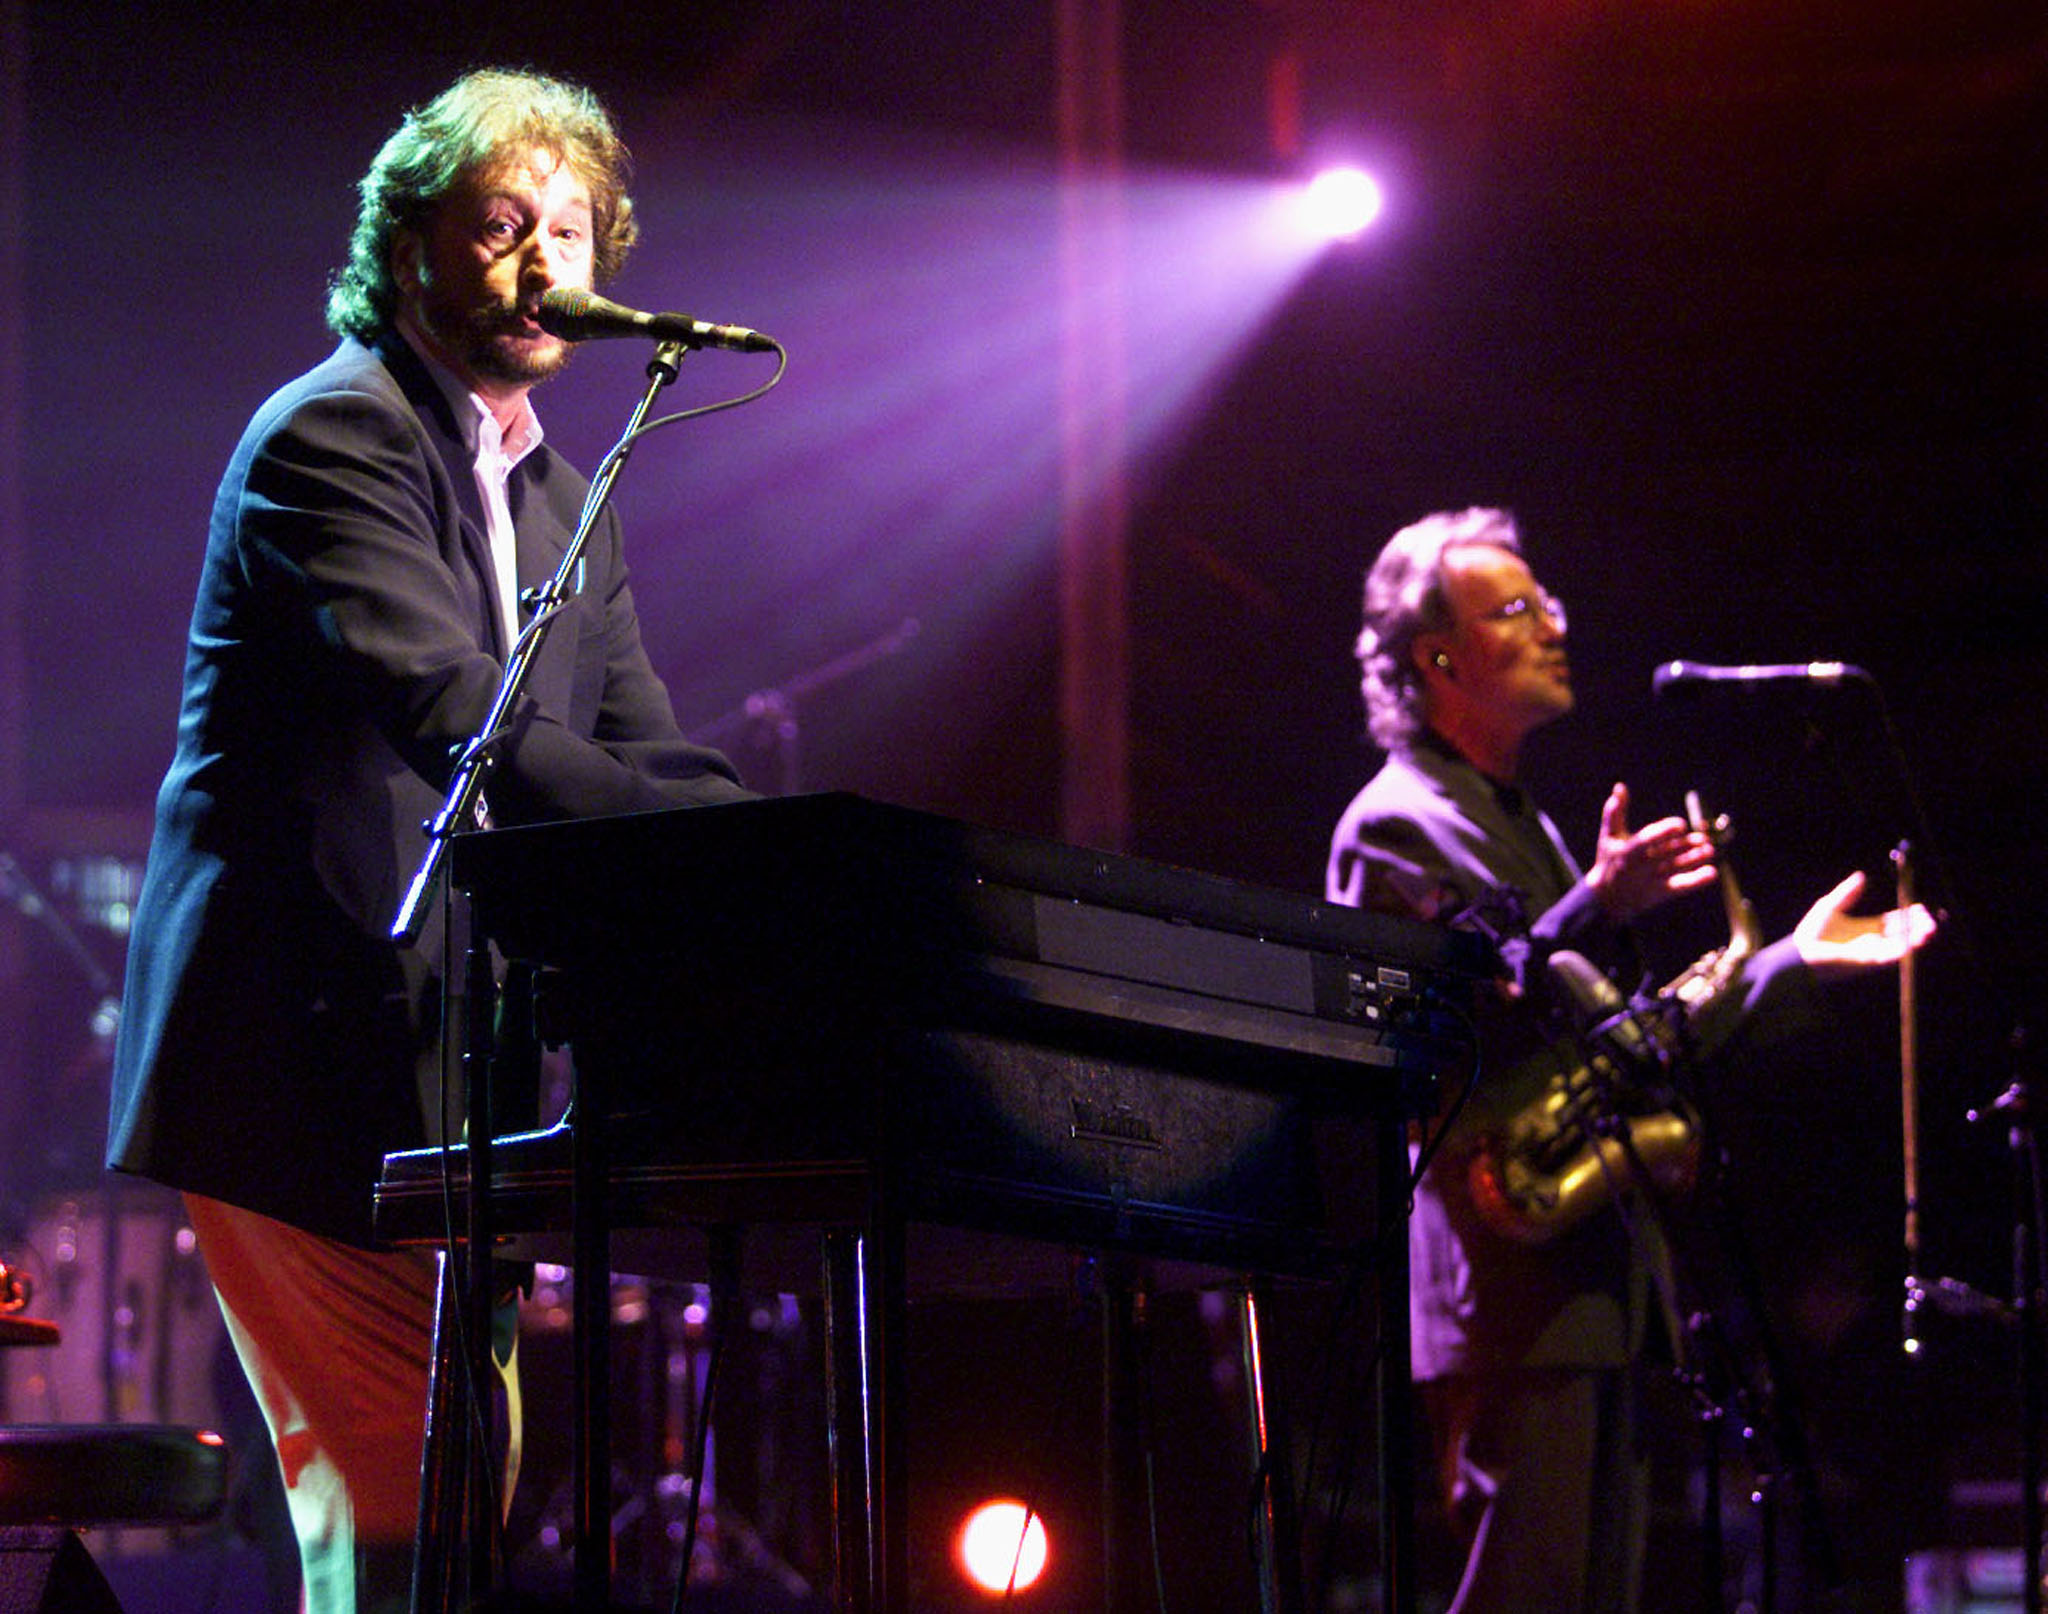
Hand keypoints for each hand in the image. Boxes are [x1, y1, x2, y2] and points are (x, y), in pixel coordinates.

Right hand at [1586, 782, 1719, 922]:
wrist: (1606, 900)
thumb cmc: (1608, 861)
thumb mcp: (1608, 837)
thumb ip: (1614, 813)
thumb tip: (1620, 786)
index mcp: (1625, 853)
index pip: (1645, 842)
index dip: (1662, 833)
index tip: (1680, 824)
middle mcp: (1638, 869)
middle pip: (1664, 856)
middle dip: (1684, 846)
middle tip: (1703, 838)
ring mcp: (1650, 882)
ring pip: (1674, 869)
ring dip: (1693, 860)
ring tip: (1709, 850)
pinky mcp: (1659, 894)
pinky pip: (1679, 887)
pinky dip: (1695, 881)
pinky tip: (1711, 873)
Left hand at [1792, 869, 1937, 973]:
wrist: (1798, 953)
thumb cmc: (1812, 932)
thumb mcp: (1831, 906)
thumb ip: (1847, 893)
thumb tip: (1861, 876)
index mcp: (1869, 928)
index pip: (1897, 921)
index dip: (1912, 915)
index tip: (1925, 908)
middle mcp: (1874, 941)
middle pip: (1904, 934)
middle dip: (1920, 927)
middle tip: (1934, 919)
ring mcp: (1872, 952)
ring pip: (1902, 946)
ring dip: (1918, 940)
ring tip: (1932, 931)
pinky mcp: (1866, 962)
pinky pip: (1888, 957)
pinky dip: (1902, 951)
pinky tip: (1913, 945)